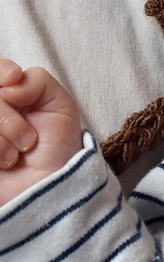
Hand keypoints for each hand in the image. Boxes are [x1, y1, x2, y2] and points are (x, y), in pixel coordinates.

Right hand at [0, 59, 82, 205]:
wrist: (47, 190)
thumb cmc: (54, 149)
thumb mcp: (60, 105)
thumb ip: (38, 81)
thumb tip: (9, 83)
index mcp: (9, 93)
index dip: (2, 70)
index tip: (13, 79)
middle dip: (7, 116)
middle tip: (27, 140)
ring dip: (2, 134)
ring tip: (16, 156)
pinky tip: (4, 162)